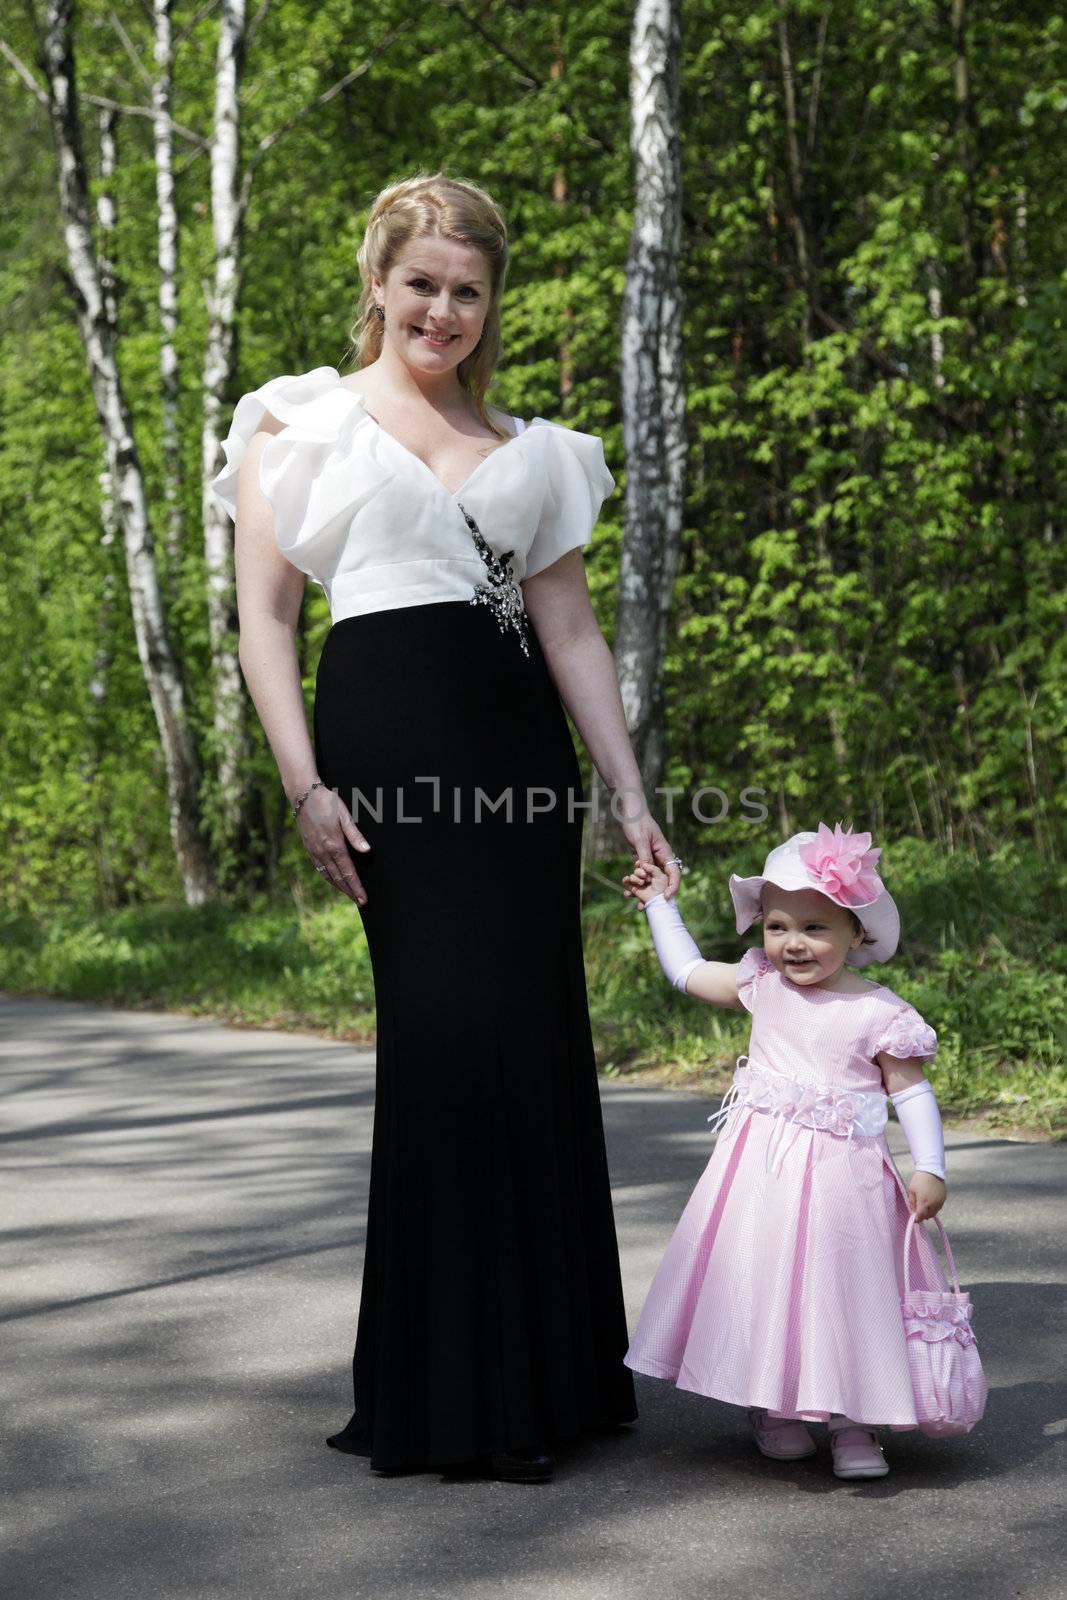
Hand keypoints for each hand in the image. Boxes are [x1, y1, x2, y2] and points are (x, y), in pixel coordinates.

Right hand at [297, 783, 371, 905]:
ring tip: (349, 894)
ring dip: (339, 887)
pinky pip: (319, 868)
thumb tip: (366, 850)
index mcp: (334, 845)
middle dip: (350, 891)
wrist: (303, 795)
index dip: (356, 887)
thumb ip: (355, 835)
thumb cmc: (327, 802)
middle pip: (338, 878)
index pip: (348, 872)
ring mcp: (314, 851)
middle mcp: (323, 851)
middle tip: (360, 902)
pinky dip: (328, 878)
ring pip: (327, 875)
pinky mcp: (309, 848)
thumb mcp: (344, 815)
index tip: (364, 899)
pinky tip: (333, 880)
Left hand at [619, 806, 681, 901]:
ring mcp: (651, 861)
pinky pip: (640, 875)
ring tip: (636, 905)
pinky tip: (628, 892)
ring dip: (644, 892)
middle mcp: (660, 859)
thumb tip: (646, 871)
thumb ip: (644, 856)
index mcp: (665, 853)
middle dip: (656, 895)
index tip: (666, 897)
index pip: (674, 873)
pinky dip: (636, 884)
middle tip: (648, 907)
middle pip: (662, 880)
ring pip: (650, 880)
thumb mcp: (640, 839)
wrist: (630, 814)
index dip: (672, 887)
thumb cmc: (638, 823)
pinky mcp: (642, 861)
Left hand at [907, 1171, 946, 1222]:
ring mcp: (940, 1201)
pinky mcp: (944, 1198)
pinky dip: (934, 1207)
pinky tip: (930, 1201)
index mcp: (924, 1202)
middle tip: (919, 1212)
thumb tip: (913, 1212)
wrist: (931, 1171)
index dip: (917, 1219)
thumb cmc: (919, 1180)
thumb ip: (912, 1203)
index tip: (914, 1218)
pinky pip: (939, 1207)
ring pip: (934, 1212)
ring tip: (924, 1206)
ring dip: (929, 1212)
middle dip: (923, 1216)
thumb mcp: (911, 1190)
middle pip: (928, 1216)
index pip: (921, 1217)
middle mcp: (933, 1204)